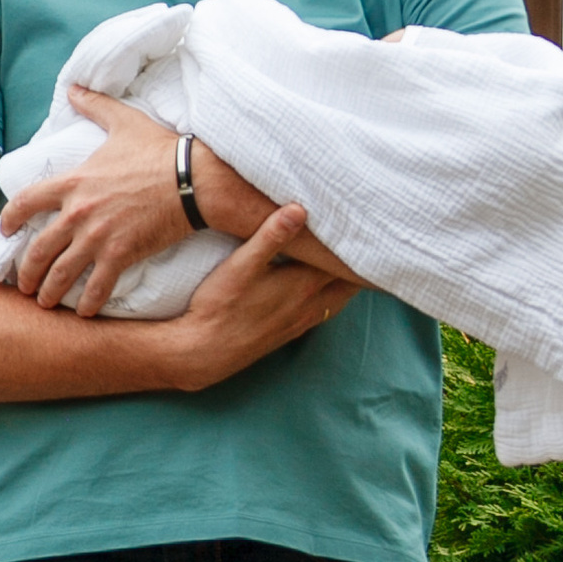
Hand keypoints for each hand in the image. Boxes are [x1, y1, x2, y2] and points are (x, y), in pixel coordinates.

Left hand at [2, 89, 197, 315]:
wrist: (193, 179)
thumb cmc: (159, 150)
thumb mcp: (123, 121)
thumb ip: (95, 105)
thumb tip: (74, 87)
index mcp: (74, 181)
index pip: (26, 202)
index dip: (9, 219)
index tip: (4, 232)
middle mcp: (79, 212)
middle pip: (38, 248)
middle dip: (26, 270)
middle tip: (22, 283)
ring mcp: (98, 236)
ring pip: (61, 273)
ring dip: (49, 292)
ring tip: (43, 303)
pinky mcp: (121, 254)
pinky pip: (97, 287)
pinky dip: (87, 304)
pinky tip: (82, 314)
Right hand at [164, 203, 362, 389]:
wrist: (203, 353)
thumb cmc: (220, 307)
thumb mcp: (241, 265)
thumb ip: (271, 236)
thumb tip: (299, 208)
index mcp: (305, 284)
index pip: (345, 259)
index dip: (354, 239)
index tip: (358, 221)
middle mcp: (311, 305)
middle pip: (351, 281)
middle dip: (357, 260)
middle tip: (359, 236)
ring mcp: (302, 322)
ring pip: (340, 298)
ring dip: (345, 279)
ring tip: (344, 258)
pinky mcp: (290, 332)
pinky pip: (324, 310)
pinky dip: (331, 295)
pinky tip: (318, 287)